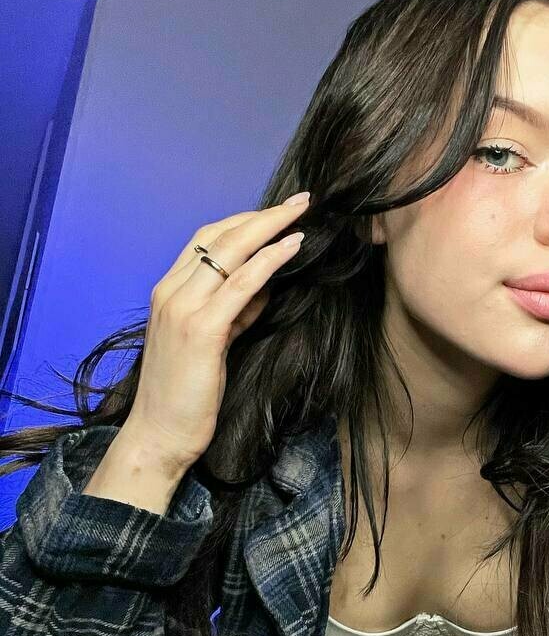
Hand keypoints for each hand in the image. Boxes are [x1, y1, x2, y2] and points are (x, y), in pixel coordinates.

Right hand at [120, 193, 309, 475]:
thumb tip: (264, 287)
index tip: (277, 212)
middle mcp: (170, 292)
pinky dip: (269, 260)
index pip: (206, 240)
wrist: (159, 435)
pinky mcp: (201, 330)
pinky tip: (292, 246)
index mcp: (168, 293)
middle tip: (300, 200)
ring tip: (302, 213)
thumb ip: (233, 313)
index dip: (244, 221)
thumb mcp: (211, 345)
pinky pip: (241, 284)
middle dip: (262, 214)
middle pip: (219, 236)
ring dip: (270, 227)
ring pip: (231, 252)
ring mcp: (183, 309)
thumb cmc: (184, 396)